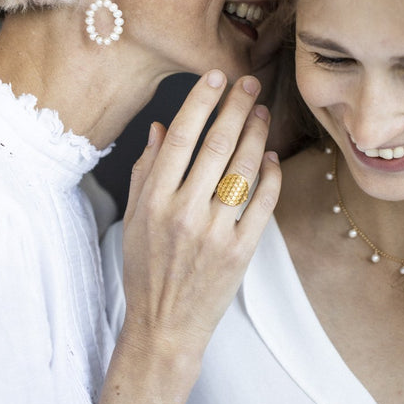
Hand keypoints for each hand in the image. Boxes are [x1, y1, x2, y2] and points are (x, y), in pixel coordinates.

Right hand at [94, 69, 280, 403]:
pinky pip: (262, 204)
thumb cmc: (145, 270)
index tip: (215, 77)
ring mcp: (214, 233)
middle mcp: (183, 212)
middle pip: (216, 146)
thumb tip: (159, 128)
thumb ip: (145, 171)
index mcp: (153, 200)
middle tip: (250, 83)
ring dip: (256, 135)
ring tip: (262, 112)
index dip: (200, 102)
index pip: (180, 137)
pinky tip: (270, 157)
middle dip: (235, 107)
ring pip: (243, 170)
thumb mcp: (133, 218)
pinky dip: (269, 176)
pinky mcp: (240, 252)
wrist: (164, 326)